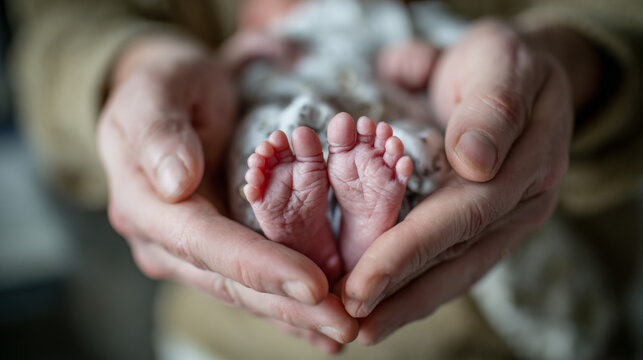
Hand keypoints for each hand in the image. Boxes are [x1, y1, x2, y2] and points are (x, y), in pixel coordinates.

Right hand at [97, 35, 356, 349]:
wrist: (166, 100)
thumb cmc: (164, 88)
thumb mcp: (155, 95)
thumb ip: (160, 136)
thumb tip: (176, 184)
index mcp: (146, 205)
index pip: (206, 243)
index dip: (260, 266)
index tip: (313, 284)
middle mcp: (166, 241)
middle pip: (232, 281)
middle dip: (289, 305)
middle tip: (346, 324)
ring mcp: (192, 252)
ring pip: (247, 292)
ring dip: (297, 314)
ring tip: (345, 329)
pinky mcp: (218, 251)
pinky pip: (254, 283)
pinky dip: (289, 305)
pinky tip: (322, 322)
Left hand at [343, 20, 599, 343]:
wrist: (516, 73)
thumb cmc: (502, 63)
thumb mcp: (501, 65)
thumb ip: (491, 110)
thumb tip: (474, 162)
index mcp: (527, 166)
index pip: (460, 218)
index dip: (409, 254)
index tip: (361, 286)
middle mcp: (519, 205)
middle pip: (456, 258)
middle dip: (400, 294)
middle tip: (351, 326)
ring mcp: (504, 220)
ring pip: (454, 271)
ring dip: (405, 304)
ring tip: (360, 331)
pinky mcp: (485, 225)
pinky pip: (451, 262)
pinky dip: (416, 287)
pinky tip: (384, 308)